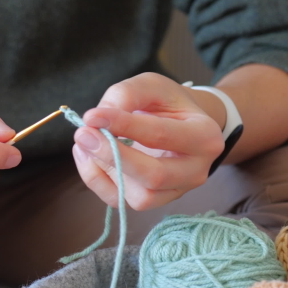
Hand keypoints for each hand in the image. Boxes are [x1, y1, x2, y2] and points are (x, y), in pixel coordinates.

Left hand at [72, 73, 224, 209]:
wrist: (182, 125)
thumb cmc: (167, 104)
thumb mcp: (152, 86)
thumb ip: (126, 95)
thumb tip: (96, 120)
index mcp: (204, 136)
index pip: (160, 135)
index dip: (123, 125)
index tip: (92, 115)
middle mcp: (196, 170)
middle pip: (155, 175)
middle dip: (113, 156)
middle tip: (83, 133)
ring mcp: (176, 191)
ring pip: (139, 197)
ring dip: (103, 171)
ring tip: (84, 144)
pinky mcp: (153, 201)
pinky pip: (121, 201)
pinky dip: (97, 181)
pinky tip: (87, 157)